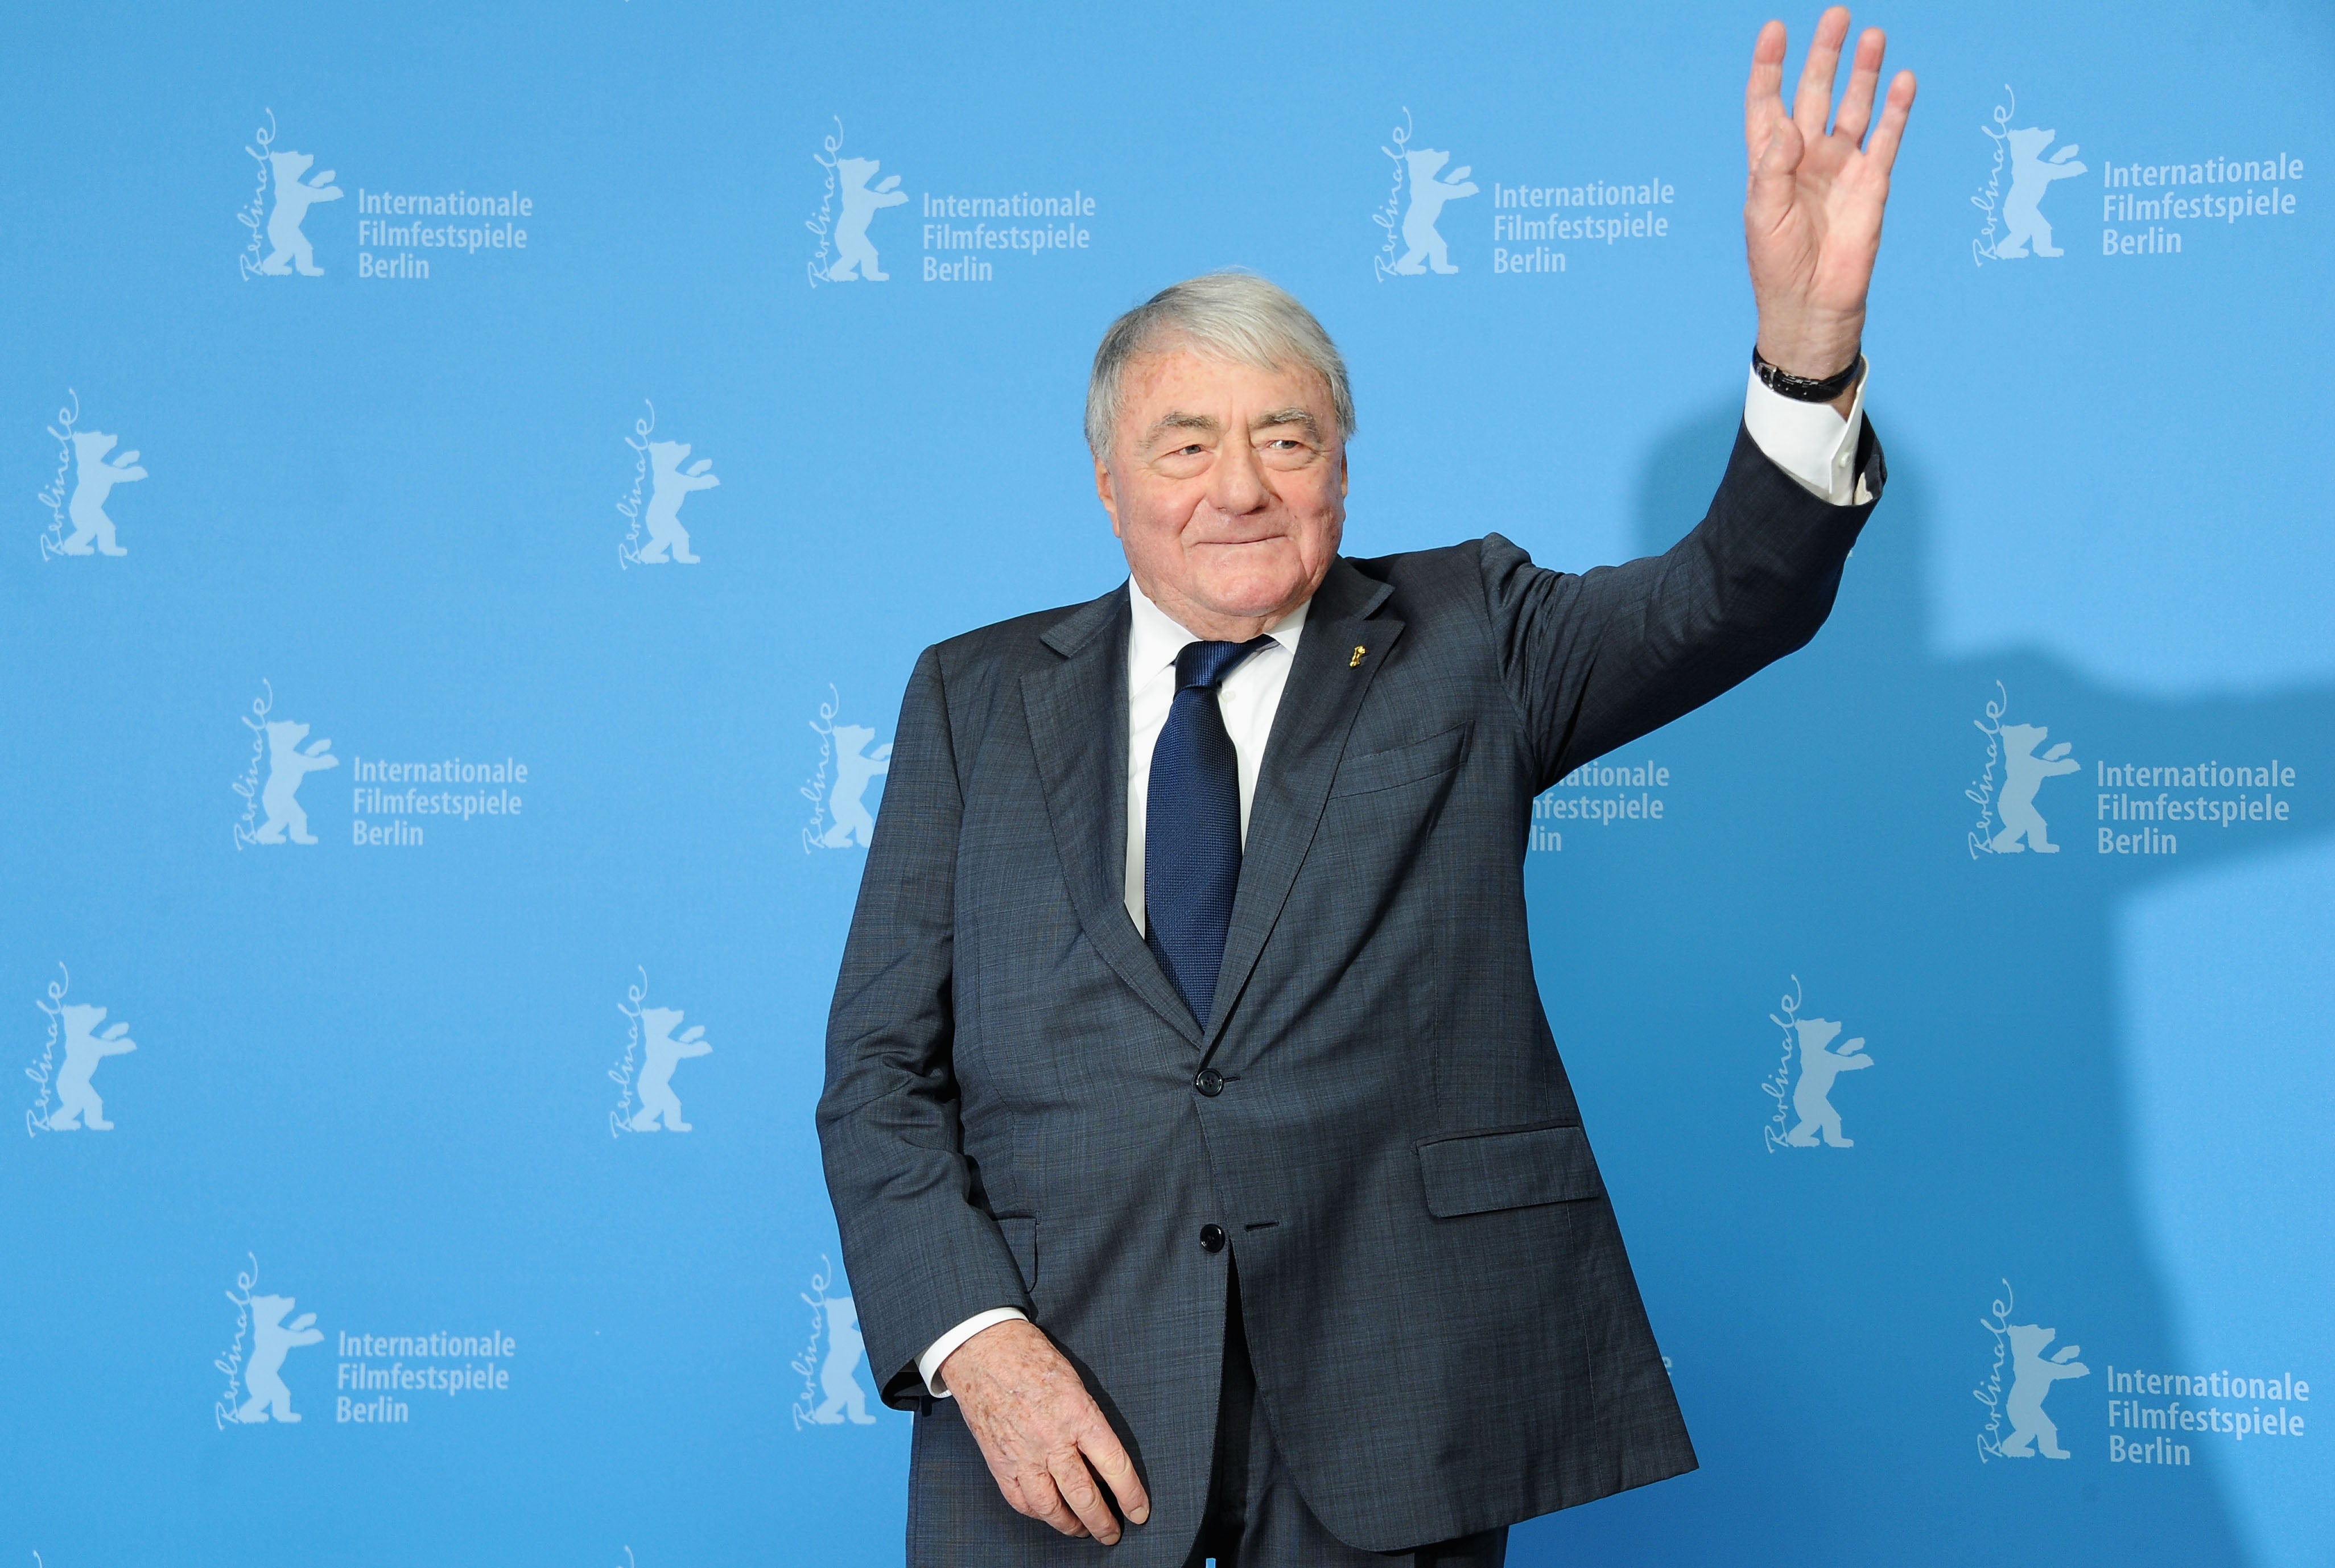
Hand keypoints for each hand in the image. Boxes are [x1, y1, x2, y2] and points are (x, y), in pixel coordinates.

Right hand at [941, 1319, 1150, 1544]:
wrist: (984, 1350)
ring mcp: (1022, 1454)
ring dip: (1070, 1525)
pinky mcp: (999, 1462)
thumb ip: (1089, 1424)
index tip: (1139, 1511)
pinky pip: (1020, 1500)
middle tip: (1112, 1534)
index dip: (1131, 1494)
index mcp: (1078, 1414)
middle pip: (1083, 1495)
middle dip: (1102, 1522)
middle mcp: (1051, 1439)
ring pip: (1050, 1507)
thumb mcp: (1075, 1384)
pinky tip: (1047, 1514)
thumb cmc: (1033, 1359)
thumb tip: (1102, 1462)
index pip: (1113, 1464)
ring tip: (1082, 1530)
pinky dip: (1037, 1513)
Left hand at [1744, 8, 1916, 400]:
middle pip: (1815, 92)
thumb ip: (1771, 168)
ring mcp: (1841, 166)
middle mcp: (1806, 157)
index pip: (1767, 103)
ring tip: (1872, 34)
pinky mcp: (1873, 182)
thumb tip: (1786, 122)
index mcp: (1770, 162)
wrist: (1813, 305)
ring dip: (1862, 72)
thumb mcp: (1763, 216)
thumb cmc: (1777, 266)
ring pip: (1854, 106)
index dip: (1770, 67)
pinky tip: (1903, 80)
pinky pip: (1887, 136)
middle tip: (1837, 16)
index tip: (1775, 30)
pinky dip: (1897, 108)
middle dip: (1824, 55)